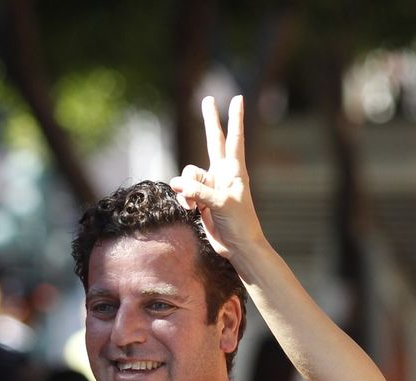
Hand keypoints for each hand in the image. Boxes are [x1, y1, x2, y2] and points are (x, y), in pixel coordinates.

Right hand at [169, 95, 261, 257]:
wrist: (238, 246)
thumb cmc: (239, 224)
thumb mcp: (220, 204)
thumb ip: (198, 191)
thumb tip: (177, 184)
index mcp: (234, 170)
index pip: (233, 138)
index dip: (234, 118)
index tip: (238, 98)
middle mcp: (222, 173)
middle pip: (212, 140)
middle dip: (209, 120)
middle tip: (207, 99)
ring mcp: (211, 184)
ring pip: (188, 173)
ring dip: (187, 188)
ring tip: (195, 205)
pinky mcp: (201, 197)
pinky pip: (184, 189)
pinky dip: (184, 198)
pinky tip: (192, 210)